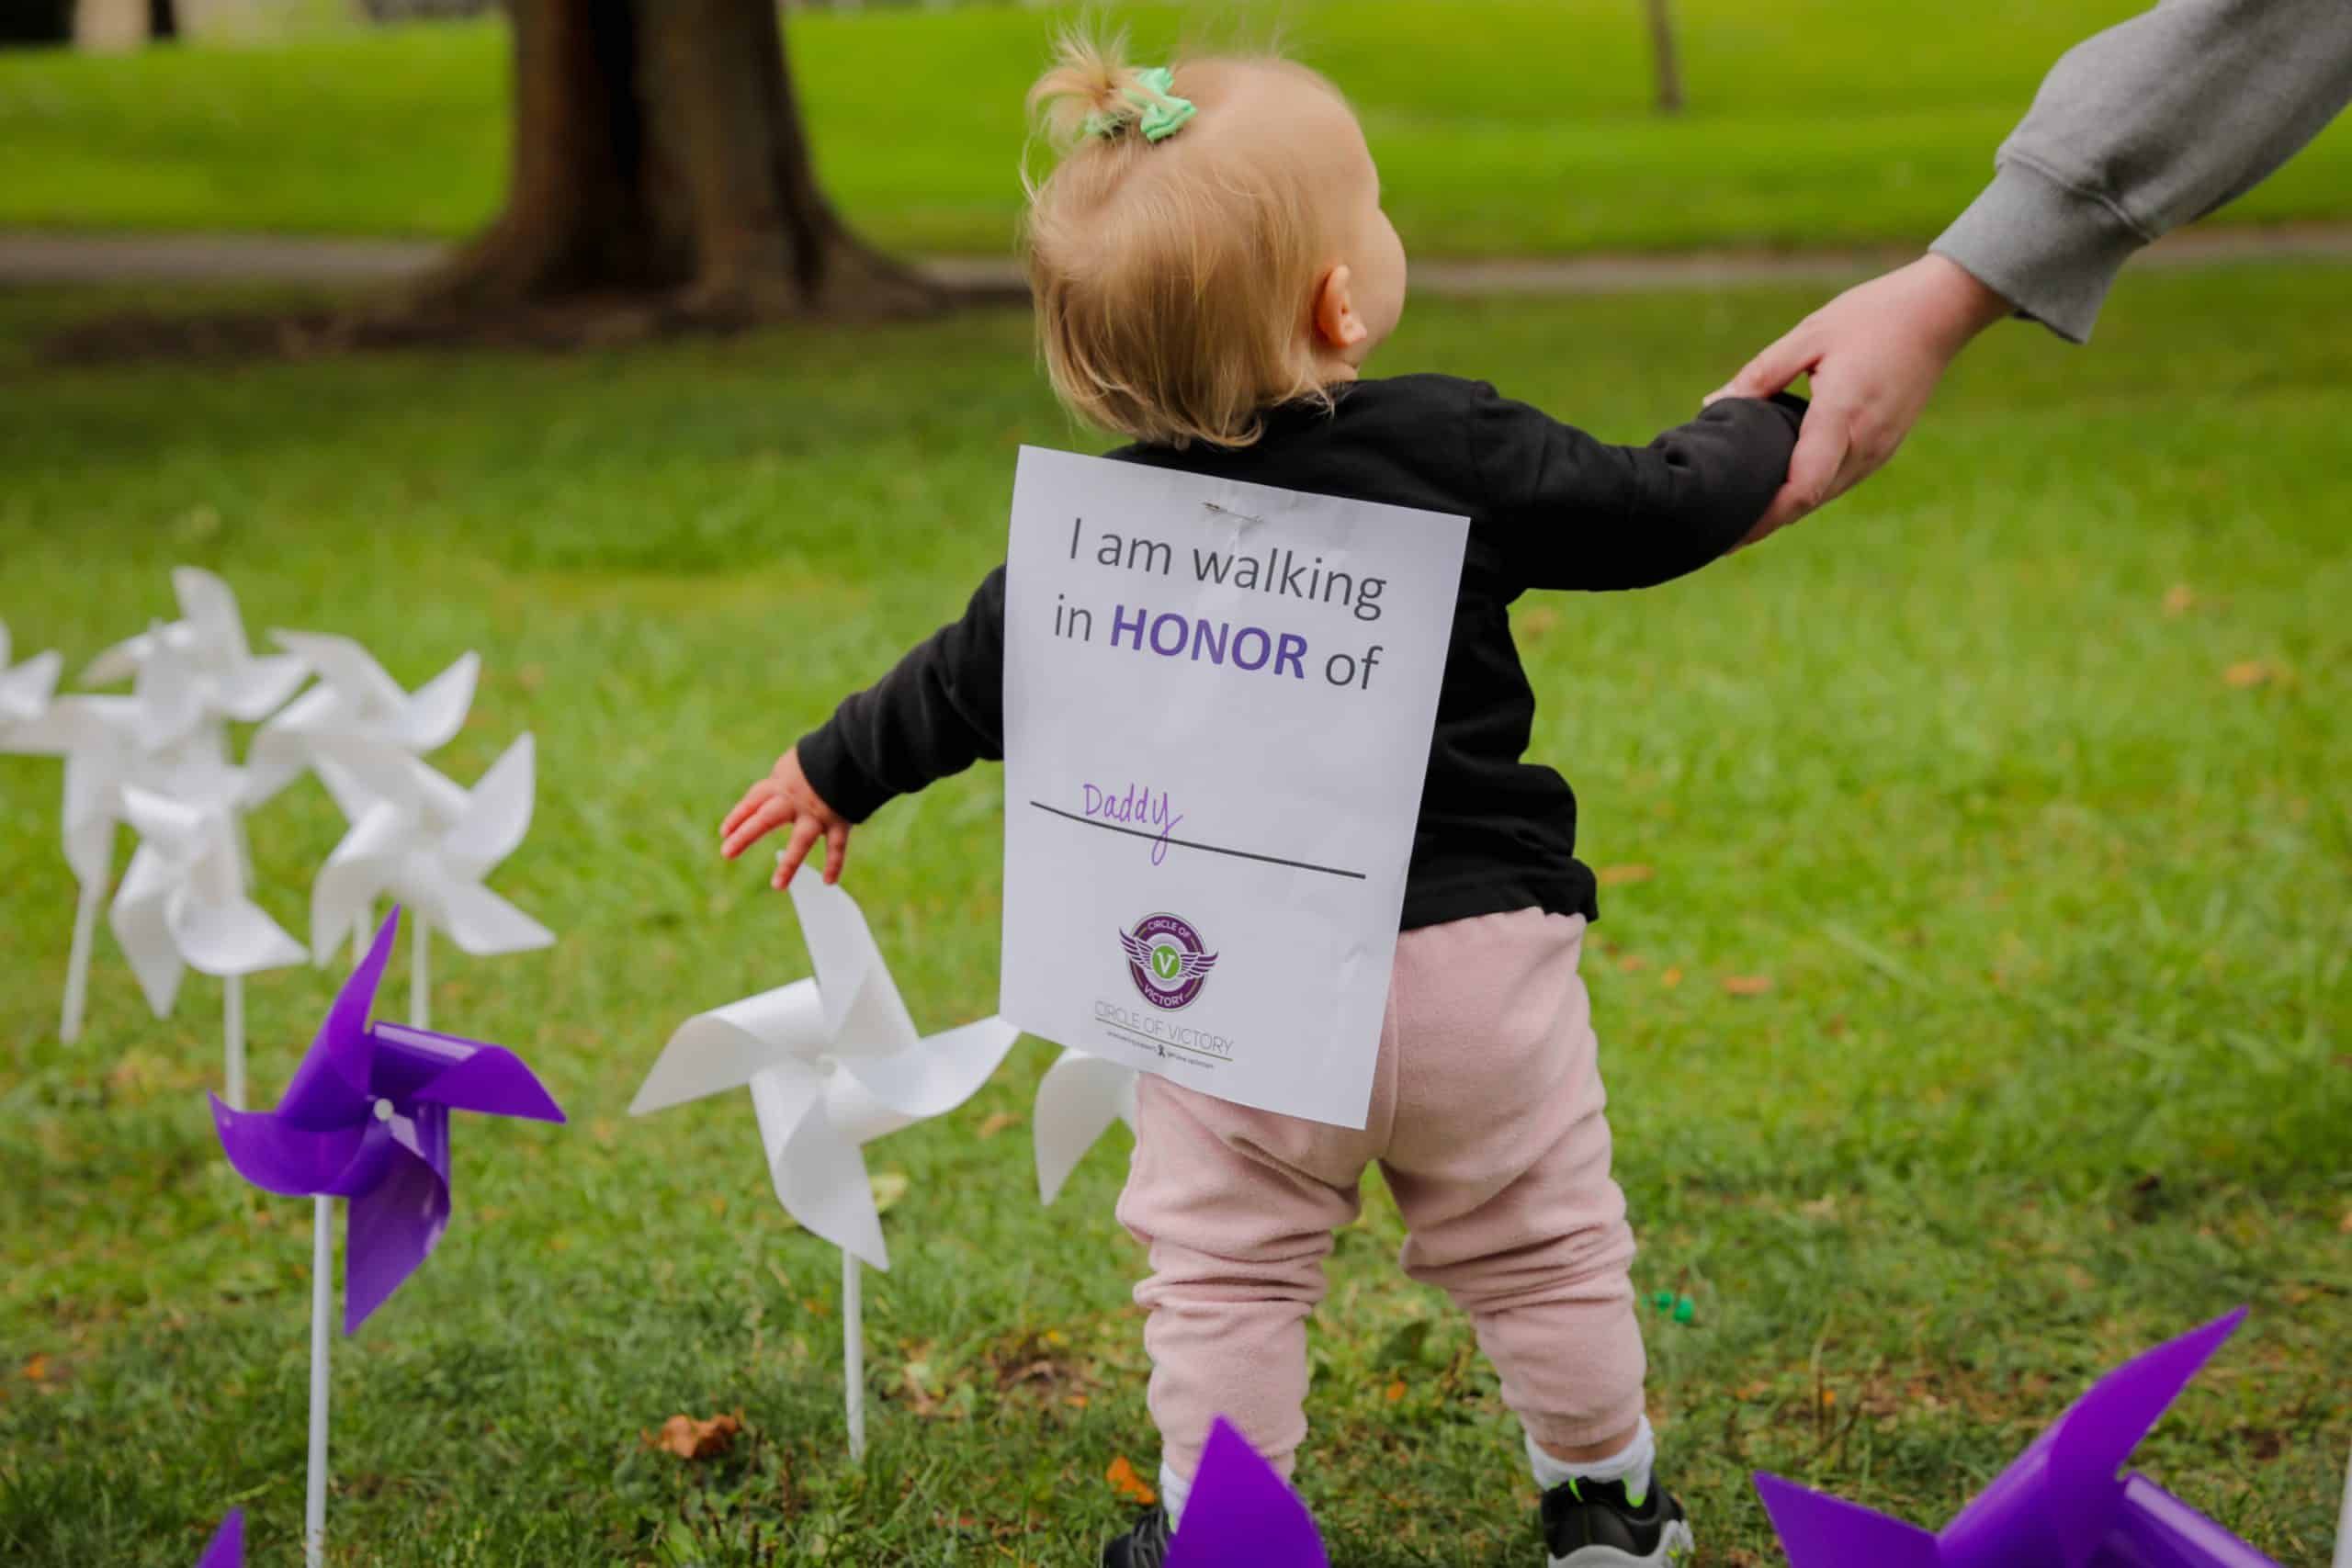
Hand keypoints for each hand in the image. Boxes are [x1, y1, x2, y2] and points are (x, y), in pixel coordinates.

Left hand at [719, 747, 850, 887]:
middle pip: (766, 819)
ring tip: (778, 886)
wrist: (853, 748)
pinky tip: (828, 882)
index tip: (724, 833)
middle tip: (727, 853)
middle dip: (745, 836)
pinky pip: (836, 846)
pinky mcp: (840, 820)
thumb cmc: (823, 754)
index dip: (738, 816)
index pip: (753, 800)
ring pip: (801, 840)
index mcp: (781, 783)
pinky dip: (834, 864)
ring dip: (789, 864)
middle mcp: (795, 800)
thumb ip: (786, 779)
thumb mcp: (796, 761)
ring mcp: (818, 812)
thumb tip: (777, 796)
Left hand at [1708, 254, 2011, 544]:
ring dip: (1783, 510)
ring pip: (1822, 495)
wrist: (1939, 313)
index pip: (1803, 486)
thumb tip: (1713, 403)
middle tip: (1715, 535)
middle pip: (1807, 501)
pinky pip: (1838, 481)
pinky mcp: (1883, 448)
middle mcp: (1865, 444)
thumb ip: (1760, 375)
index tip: (1726, 532)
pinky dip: (1806, 492)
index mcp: (1843, 414)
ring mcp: (1878, 451)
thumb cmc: (1872, 316)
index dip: (1764, 515)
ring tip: (1738, 520)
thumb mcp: (1809, 336)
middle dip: (1763, 522)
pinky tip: (1777, 492)